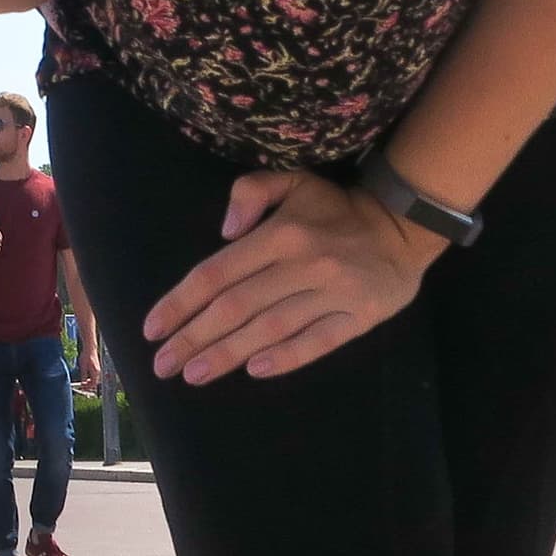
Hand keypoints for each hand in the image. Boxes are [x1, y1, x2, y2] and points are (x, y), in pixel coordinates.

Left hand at [145, 171, 443, 383]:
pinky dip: (286, 358)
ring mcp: (333, 294)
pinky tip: (255, 371)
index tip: (152, 329)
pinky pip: (318, 342)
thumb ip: (250, 192)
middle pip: (237, 307)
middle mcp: (304, 264)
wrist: (403, 226)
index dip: (181, 302)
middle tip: (163, 365)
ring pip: (271, 329)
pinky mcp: (359, 318)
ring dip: (228, 354)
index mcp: (281, 233)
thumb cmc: (335, 208)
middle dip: (194, 338)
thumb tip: (223, 230)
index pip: (218, 273)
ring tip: (194, 374)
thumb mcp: (292, 180)